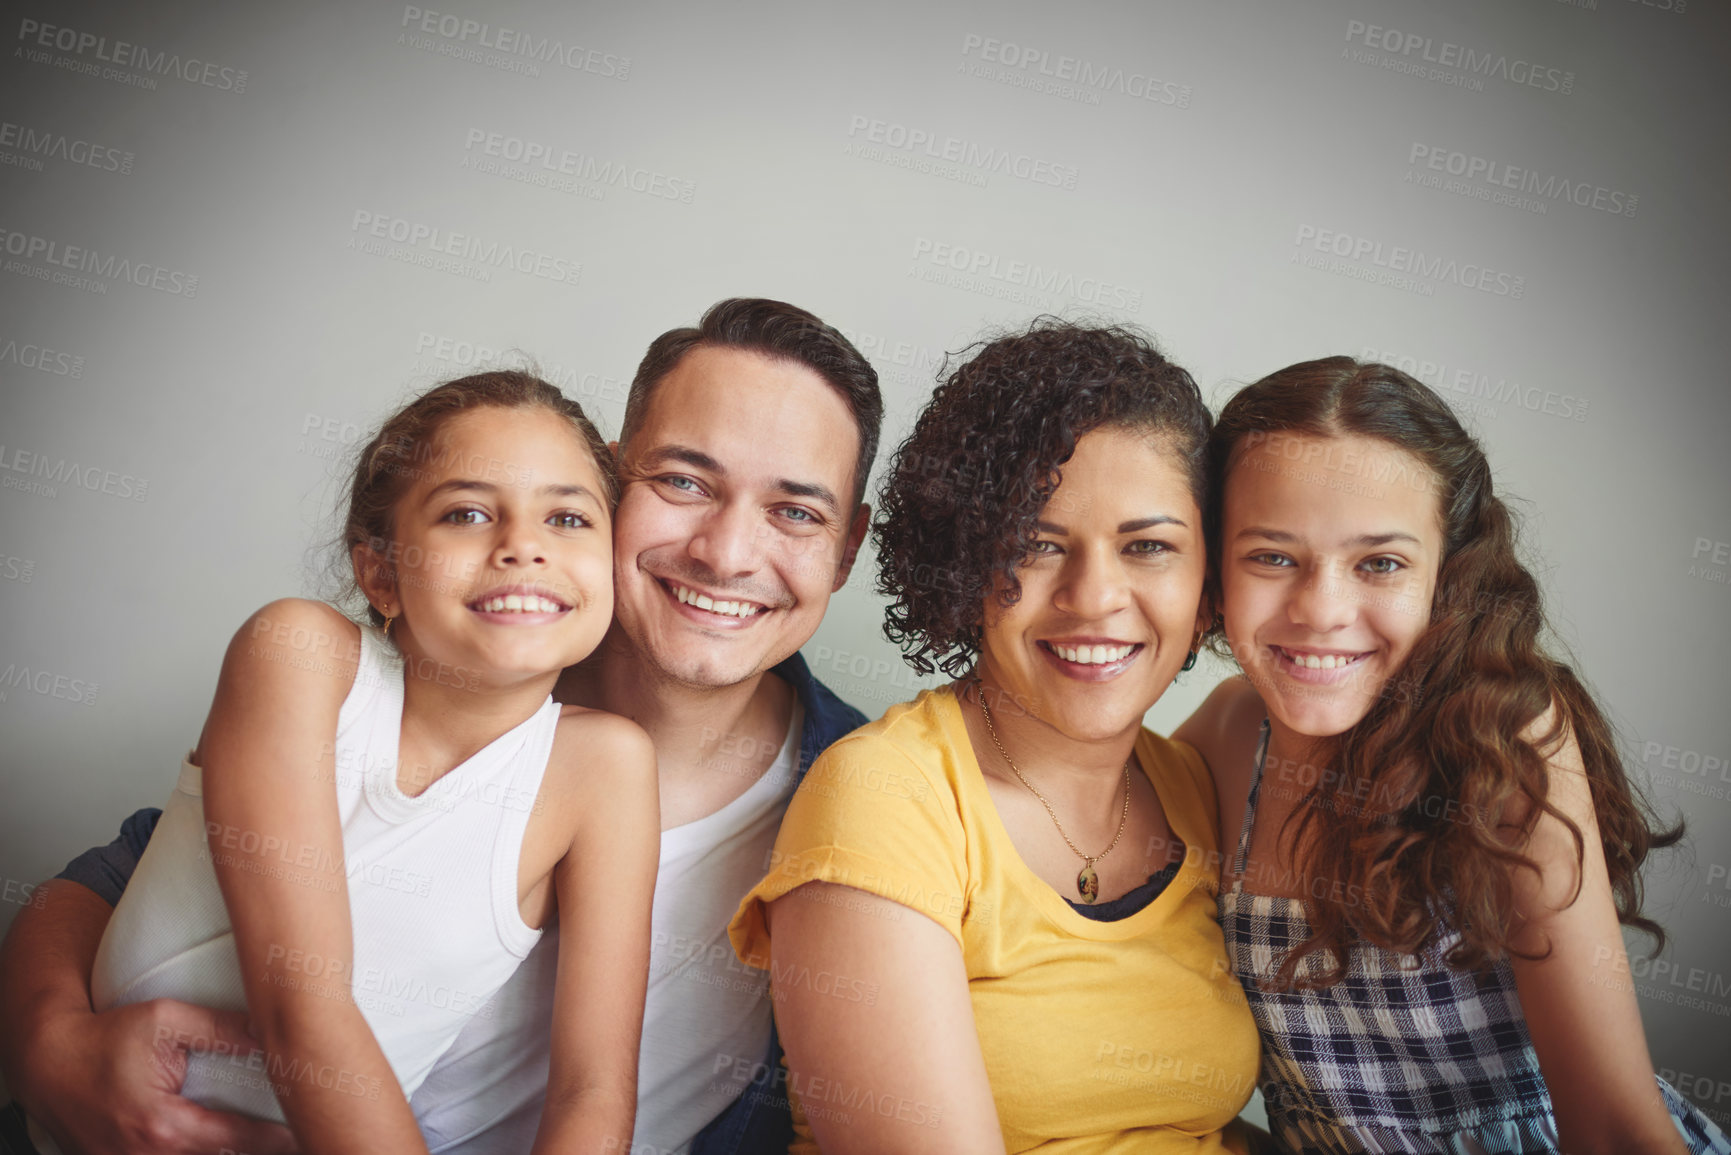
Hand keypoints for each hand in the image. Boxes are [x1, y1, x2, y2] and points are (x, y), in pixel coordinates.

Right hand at [19, 997, 297, 1154]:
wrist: (48, 1062)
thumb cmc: (105, 1038)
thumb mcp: (164, 1020)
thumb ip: (219, 1028)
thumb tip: (269, 1029)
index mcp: (164, 1124)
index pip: (237, 1138)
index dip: (276, 1137)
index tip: (306, 1130)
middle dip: (258, 1150)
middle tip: (297, 1137)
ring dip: (230, 1152)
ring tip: (270, 1142)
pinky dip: (200, 1153)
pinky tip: (227, 1143)